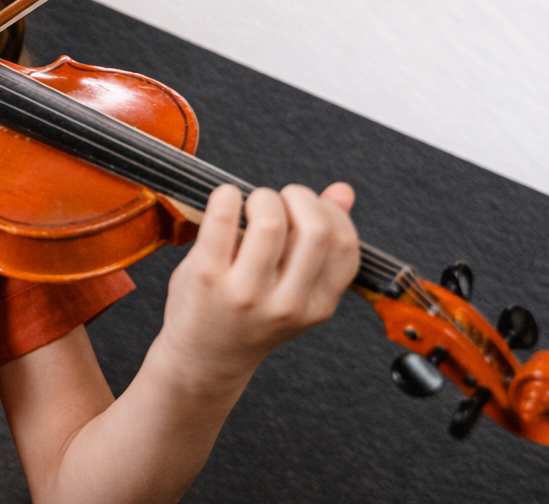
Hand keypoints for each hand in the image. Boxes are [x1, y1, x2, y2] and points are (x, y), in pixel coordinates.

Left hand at [156, 183, 358, 386]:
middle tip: (279, 201)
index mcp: (317, 306)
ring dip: (263, 197)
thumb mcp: (295, 288)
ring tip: (251, 206)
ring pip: (271, 221)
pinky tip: (225, 200)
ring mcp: (246, 293)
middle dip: (299, 197)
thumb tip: (343, 191)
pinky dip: (226, 196)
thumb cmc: (249, 315)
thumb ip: (321, 241)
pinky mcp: (206, 277)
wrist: (203, 358)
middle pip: (316, 229)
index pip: (344, 246)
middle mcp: (287, 304)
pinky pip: (222, 220)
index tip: (307, 209)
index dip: (330, 212)